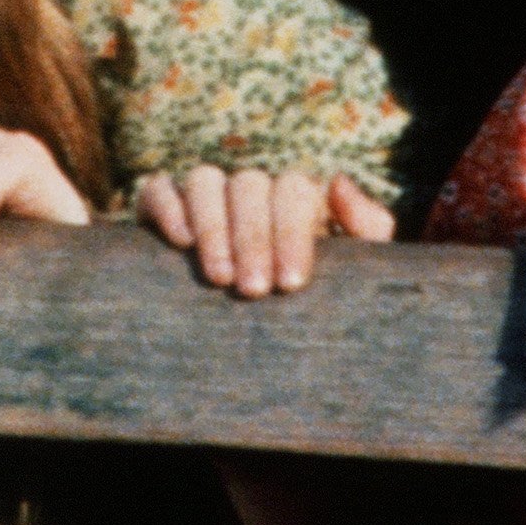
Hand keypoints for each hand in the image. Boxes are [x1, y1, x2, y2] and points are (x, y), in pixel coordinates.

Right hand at [138, 167, 395, 296]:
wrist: (262, 344)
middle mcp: (248, 188)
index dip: (291, 233)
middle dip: (252, 238)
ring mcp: (204, 193)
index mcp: (293, 196)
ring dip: (213, 226)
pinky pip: (159, 188)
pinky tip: (181, 243)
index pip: (292, 190)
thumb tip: (337, 183)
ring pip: (205, 180)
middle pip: (249, 185)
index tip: (290, 284)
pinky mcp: (161, 205)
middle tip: (253, 290)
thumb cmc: (308, 299)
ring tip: (219, 278)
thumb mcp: (350, 267)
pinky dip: (169, 207)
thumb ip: (366, 226)